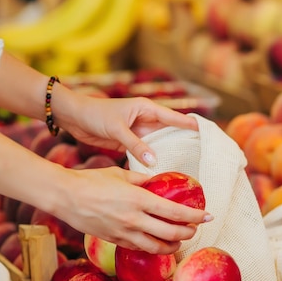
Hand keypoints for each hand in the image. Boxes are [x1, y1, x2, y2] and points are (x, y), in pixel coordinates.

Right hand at [51, 166, 209, 254]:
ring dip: (173, 245)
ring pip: (156, 247)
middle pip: (170, 233)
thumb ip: (142, 180)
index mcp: (138, 199)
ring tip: (180, 239)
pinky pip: (139, 248)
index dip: (195, 216)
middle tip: (196, 228)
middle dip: (188, 232)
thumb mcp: (120, 174)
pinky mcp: (114, 240)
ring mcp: (123, 232)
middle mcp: (134, 219)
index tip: (208, 215)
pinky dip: (153, 247)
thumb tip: (158, 182)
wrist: (66, 196)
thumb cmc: (92, 180)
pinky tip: (157, 243)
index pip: (174, 211)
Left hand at [57, 92, 198, 166]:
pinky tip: (159, 172)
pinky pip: (145, 152)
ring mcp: (138, 131)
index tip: (207, 134)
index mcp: (146, 109)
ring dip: (167, 154)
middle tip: (200, 157)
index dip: (190, 125)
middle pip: (170, 131)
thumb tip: (154, 162)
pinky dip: (151, 160)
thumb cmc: (96, 115)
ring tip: (184, 168)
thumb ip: (135, 144)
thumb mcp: (117, 129)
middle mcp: (145, 119)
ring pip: (158, 144)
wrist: (74, 117)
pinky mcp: (129, 141)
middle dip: (183, 142)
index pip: (174, 117)